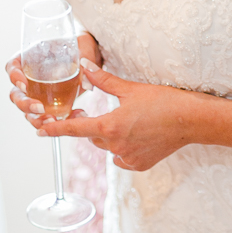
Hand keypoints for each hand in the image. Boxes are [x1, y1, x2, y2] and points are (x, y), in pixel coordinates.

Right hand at [7, 32, 100, 127]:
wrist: (90, 58)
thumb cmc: (81, 47)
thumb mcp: (83, 47)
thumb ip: (85, 59)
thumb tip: (87, 82)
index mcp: (30, 58)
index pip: (12, 67)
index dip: (15, 77)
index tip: (24, 85)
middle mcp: (30, 78)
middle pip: (16, 94)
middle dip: (25, 104)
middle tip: (39, 109)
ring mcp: (37, 94)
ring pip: (28, 110)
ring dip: (37, 119)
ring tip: (52, 122)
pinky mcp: (49, 105)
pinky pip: (45, 117)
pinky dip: (54, 124)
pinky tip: (67, 121)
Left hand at [35, 61, 194, 170]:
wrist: (191, 120)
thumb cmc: (164, 102)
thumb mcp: (131, 89)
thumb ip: (103, 80)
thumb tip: (83, 67)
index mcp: (109, 127)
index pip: (74, 129)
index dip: (55, 129)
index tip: (40, 130)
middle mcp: (115, 147)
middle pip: (92, 137)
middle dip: (92, 125)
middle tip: (95, 112)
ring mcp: (128, 158)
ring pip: (107, 148)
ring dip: (109, 137)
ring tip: (127, 122)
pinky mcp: (140, 165)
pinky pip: (122, 158)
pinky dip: (123, 148)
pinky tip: (136, 136)